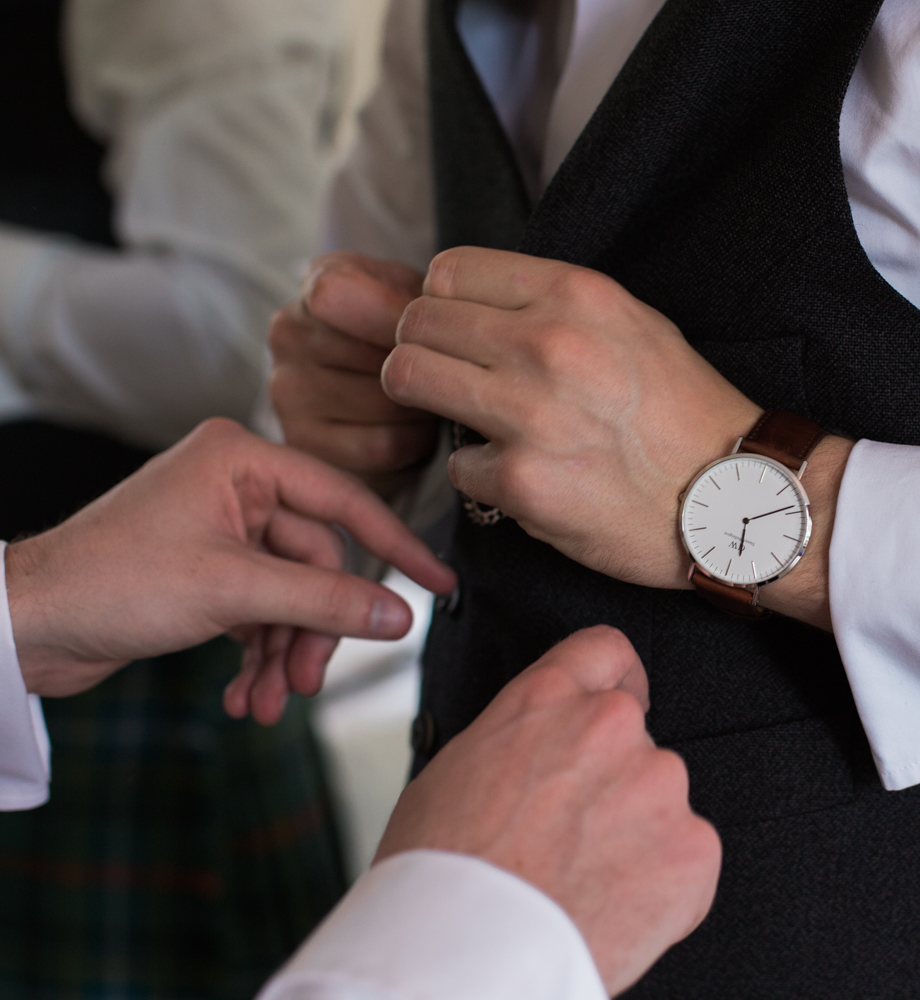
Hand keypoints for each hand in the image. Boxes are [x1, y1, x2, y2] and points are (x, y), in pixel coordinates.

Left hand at [4, 419, 456, 722]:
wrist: (24, 626)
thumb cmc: (109, 583)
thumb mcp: (232, 591)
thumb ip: (324, 601)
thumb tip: (399, 616)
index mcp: (241, 459)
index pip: (344, 502)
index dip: (397, 547)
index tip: (439, 584)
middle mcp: (233, 486)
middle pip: (316, 563)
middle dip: (312, 630)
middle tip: (305, 683)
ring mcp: (218, 529)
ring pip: (289, 595)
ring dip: (283, 652)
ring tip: (265, 702)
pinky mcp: (203, 570)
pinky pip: (259, 611)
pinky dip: (257, 653)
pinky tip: (242, 695)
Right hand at [268, 252, 436, 494]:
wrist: (385, 388)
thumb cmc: (407, 335)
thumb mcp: (419, 299)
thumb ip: (424, 301)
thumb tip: (438, 326)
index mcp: (317, 288)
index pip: (335, 295)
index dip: (397, 317)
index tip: (431, 331)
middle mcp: (288, 337)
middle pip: (373, 356)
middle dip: (424, 368)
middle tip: (448, 373)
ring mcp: (287, 393)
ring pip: (382, 404)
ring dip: (423, 406)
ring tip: (432, 398)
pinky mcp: (305, 443)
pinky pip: (379, 445)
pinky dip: (413, 440)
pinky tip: (418, 428)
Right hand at [375, 626, 719, 995]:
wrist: (466, 955)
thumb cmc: (442, 876)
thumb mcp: (457, 769)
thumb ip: (520, 738)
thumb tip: (536, 752)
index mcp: (546, 699)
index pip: (605, 651)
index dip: (617, 677)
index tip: (623, 697)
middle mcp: (611, 726)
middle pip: (634, 741)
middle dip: (613, 784)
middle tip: (570, 838)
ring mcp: (659, 785)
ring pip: (660, 804)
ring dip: (637, 836)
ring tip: (582, 883)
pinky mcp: (693, 848)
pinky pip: (688, 861)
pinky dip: (661, 887)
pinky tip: (612, 908)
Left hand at [383, 247, 851, 627]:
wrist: (735, 500)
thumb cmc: (688, 415)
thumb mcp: (637, 325)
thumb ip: (559, 305)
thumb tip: (482, 302)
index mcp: (577, 295)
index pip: (449, 271)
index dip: (443, 303)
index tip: (458, 332)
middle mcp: (547, 344)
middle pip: (416, 322)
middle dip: (425, 351)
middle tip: (454, 381)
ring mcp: (530, 414)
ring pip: (409, 380)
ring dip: (432, 404)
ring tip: (471, 422)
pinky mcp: (522, 481)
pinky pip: (455, 465)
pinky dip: (480, 476)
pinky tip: (522, 478)